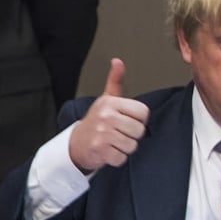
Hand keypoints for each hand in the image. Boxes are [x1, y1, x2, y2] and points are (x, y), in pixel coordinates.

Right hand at [68, 58, 150, 172]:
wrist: (77, 143)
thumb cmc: (96, 121)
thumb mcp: (107, 98)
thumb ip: (116, 81)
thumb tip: (118, 61)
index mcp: (111, 103)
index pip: (144, 113)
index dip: (138, 119)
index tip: (126, 120)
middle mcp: (106, 116)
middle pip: (139, 131)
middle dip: (132, 135)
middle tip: (118, 132)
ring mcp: (102, 133)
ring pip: (132, 145)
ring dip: (125, 148)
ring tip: (113, 141)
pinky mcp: (100, 150)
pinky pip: (122, 158)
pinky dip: (117, 158)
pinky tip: (108, 151)